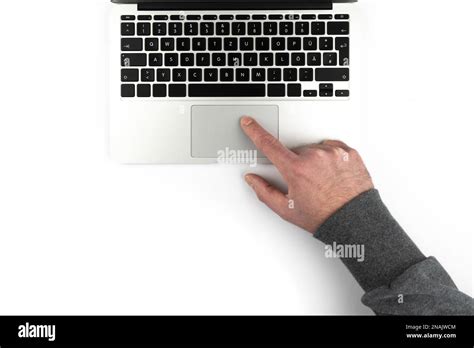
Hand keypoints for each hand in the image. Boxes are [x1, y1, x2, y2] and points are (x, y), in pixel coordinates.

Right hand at [241, 116, 373, 232]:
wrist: (353, 221)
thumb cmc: (323, 216)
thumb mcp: (286, 209)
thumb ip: (264, 191)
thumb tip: (252, 179)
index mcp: (297, 169)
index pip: (269, 145)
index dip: (255, 131)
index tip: (249, 122)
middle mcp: (315, 156)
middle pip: (295, 151)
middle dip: (295, 164)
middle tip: (305, 183)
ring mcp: (333, 152)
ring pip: (314, 149)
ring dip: (313, 161)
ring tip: (322, 181)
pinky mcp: (348, 152)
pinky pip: (331, 148)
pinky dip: (329, 158)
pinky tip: (331, 174)